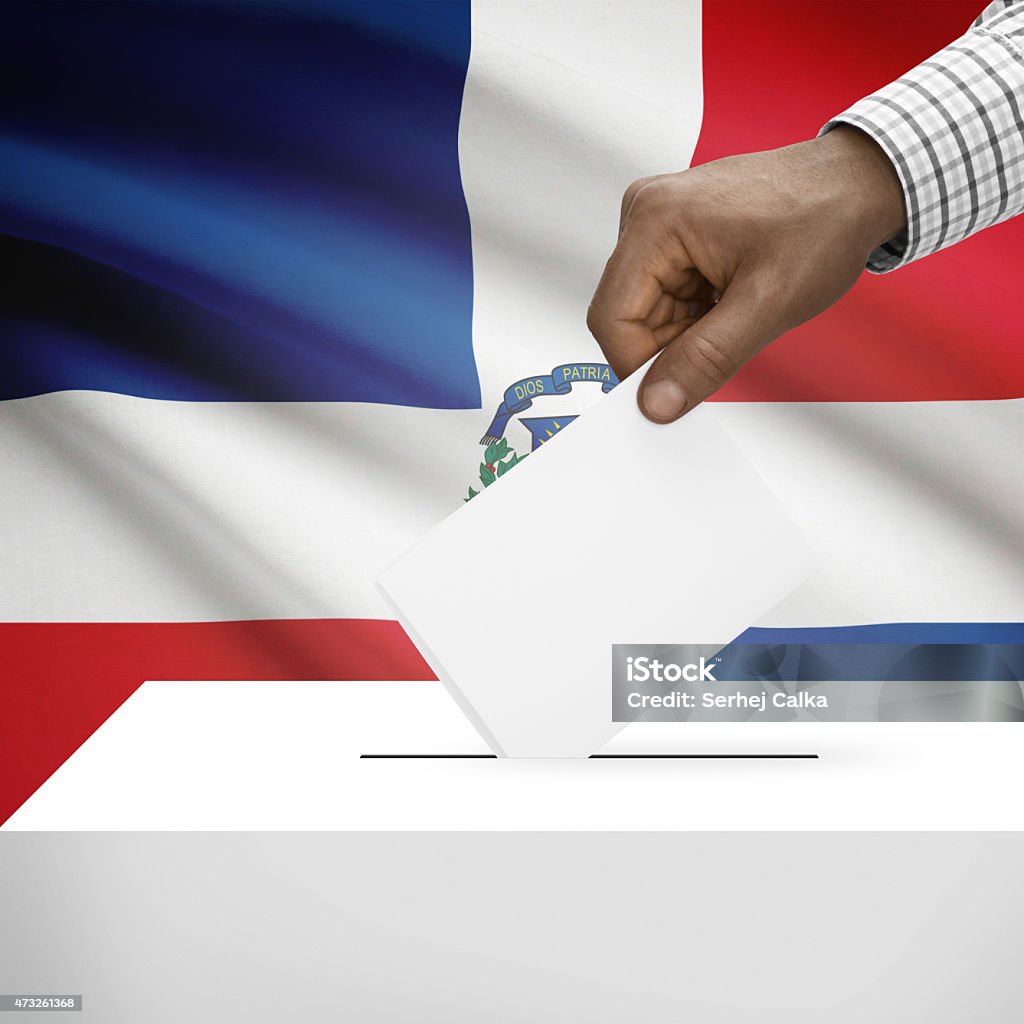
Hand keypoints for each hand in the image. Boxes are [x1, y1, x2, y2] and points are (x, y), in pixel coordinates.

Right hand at [586, 126, 906, 421]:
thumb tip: (656, 402)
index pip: (612, 320)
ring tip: (739, 309)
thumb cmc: (825, 220)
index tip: (674, 392)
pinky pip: (663, 296)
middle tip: (729, 338)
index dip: (638, 367)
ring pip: (646, 313)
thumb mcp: (768, 303)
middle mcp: (645, 214)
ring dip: (686, 332)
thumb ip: (706, 358)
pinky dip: (694, 315)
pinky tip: (732, 298)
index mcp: (654, 221)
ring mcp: (656, 221)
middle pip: (626, 317)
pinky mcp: (671, 232)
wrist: (858, 184)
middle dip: (670, 346)